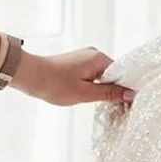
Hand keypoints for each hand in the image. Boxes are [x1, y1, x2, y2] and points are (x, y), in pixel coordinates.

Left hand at [13, 47, 131, 106]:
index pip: (122, 74)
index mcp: (99, 59)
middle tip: (113, 107)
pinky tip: (88, 95)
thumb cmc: (55, 85)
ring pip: (103, 75)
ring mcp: (85, 57)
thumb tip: (131, 94)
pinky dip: (94, 85)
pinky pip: (93, 74)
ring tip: (98, 102)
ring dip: (102, 88)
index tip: (128, 105)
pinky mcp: (77, 62)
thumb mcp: (85, 93)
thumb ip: (110, 93)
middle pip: (114, 74)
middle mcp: (94, 54)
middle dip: (114, 90)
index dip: (125, 90)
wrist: (29, 75)